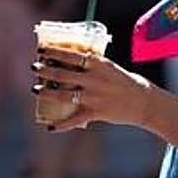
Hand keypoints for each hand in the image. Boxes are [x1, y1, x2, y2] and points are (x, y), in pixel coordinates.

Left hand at [32, 47, 155, 131]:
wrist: (143, 101)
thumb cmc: (124, 82)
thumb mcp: (108, 68)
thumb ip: (90, 66)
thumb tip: (68, 63)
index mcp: (98, 63)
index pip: (70, 55)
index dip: (53, 52)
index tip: (41, 51)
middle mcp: (94, 79)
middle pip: (62, 73)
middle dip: (45, 70)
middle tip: (35, 67)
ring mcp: (94, 96)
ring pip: (63, 94)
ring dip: (47, 92)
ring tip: (35, 89)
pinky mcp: (96, 112)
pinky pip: (75, 119)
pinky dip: (62, 124)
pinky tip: (51, 127)